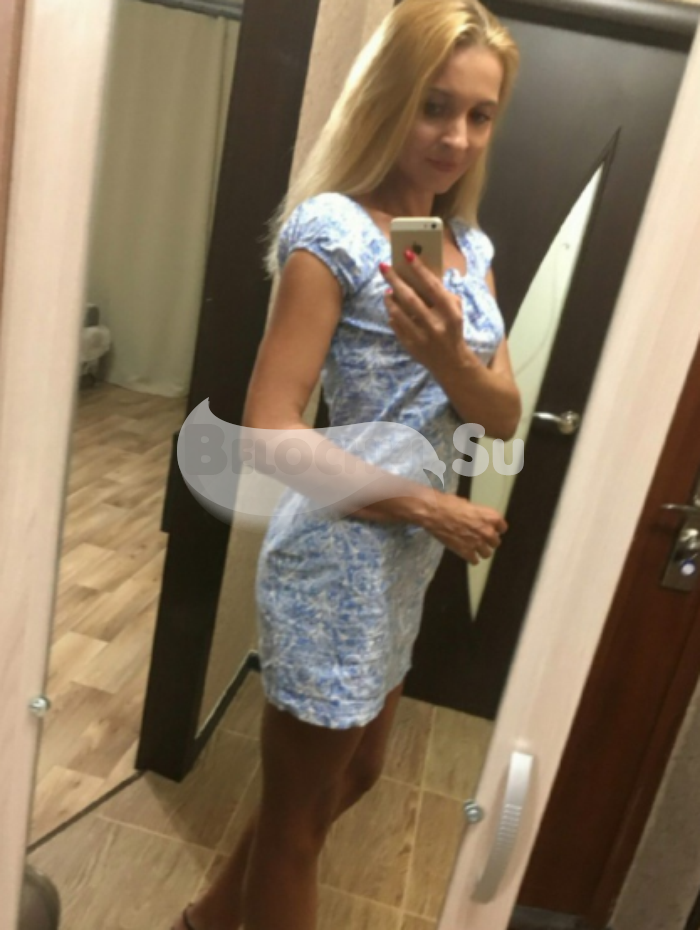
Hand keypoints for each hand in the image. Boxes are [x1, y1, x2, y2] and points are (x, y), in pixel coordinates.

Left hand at [379, 251, 477, 373]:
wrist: (452, 362)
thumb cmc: (453, 329)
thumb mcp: (455, 311)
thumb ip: (442, 294)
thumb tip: (421, 275)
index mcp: (450, 313)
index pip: (432, 286)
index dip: (419, 269)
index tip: (407, 254)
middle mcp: (435, 324)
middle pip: (410, 298)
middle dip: (395, 280)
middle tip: (384, 267)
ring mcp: (421, 337)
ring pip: (398, 312)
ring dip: (390, 298)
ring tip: (387, 289)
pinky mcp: (410, 346)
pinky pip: (396, 325)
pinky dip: (392, 313)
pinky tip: (391, 306)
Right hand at [418, 492, 507, 564]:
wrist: (435, 513)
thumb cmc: (450, 504)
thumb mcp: (468, 505)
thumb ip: (477, 515)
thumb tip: (475, 518)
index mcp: (491, 517)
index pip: (503, 527)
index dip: (496, 529)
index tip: (491, 529)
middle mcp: (488, 531)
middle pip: (496, 543)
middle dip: (488, 541)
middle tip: (480, 538)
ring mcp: (478, 543)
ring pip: (487, 554)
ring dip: (481, 551)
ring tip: (473, 548)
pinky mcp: (466, 553)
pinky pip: (475, 561)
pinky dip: (471, 558)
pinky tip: (466, 553)